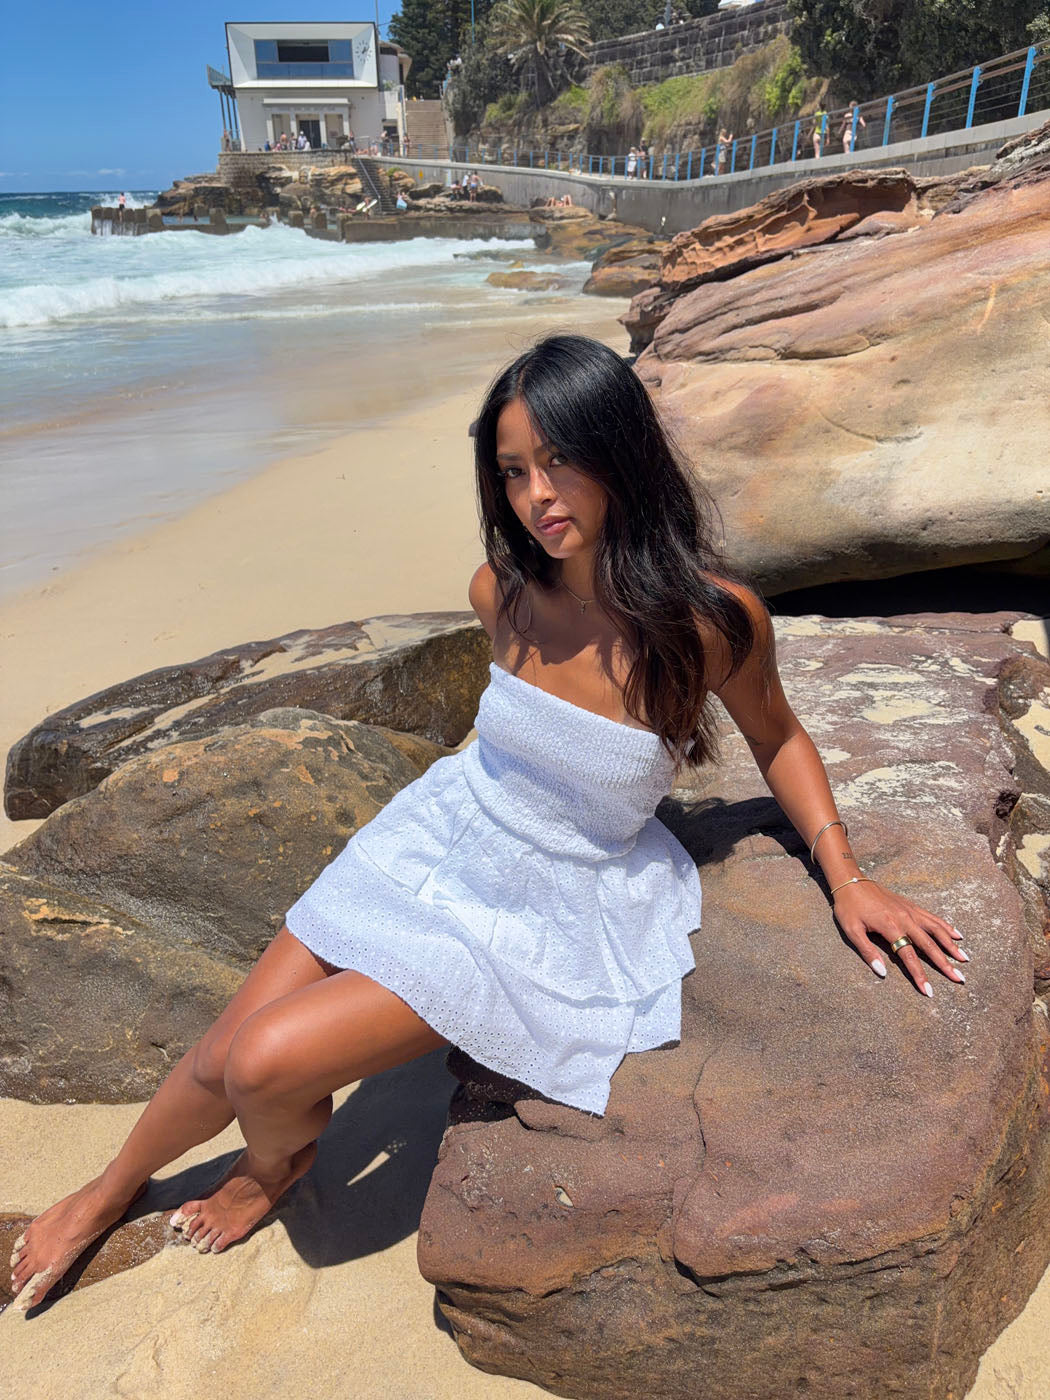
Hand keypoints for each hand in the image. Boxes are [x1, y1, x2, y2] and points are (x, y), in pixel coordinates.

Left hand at [831, 879, 968, 995]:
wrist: (852, 880)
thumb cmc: (849, 907)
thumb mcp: (852, 930)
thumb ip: (868, 952)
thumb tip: (882, 973)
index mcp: (890, 927)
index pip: (909, 956)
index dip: (919, 975)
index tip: (928, 990)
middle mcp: (905, 919)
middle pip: (929, 945)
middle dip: (945, 964)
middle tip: (960, 979)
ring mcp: (911, 911)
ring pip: (936, 930)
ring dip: (951, 945)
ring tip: (965, 959)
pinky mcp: (911, 906)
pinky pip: (933, 918)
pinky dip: (946, 926)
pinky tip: (958, 935)